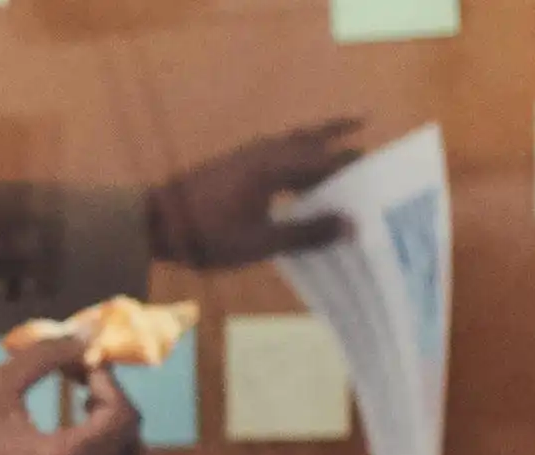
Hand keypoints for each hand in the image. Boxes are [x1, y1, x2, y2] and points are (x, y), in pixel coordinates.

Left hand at [149, 118, 372, 268]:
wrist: (153, 222)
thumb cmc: (206, 235)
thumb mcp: (260, 242)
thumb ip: (307, 234)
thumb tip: (353, 226)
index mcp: (277, 166)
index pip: (329, 161)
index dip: (355, 167)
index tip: (381, 172)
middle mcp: (265, 152)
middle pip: (312, 138)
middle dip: (339, 138)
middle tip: (366, 133)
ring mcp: (247, 154)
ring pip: (292, 139)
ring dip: (316, 138)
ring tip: (337, 140)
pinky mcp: (234, 163)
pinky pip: (276, 150)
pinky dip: (294, 152)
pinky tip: (295, 169)